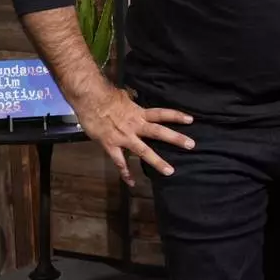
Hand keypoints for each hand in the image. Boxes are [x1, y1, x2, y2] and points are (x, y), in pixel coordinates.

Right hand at [76, 86, 194, 186]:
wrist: (88, 100)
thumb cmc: (105, 96)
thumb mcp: (124, 97)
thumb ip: (133, 103)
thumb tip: (136, 100)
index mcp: (139, 113)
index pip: (162, 113)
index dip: (176, 116)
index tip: (191, 120)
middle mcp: (135, 125)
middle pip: (158, 132)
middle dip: (175, 139)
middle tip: (191, 145)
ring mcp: (124, 137)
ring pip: (143, 151)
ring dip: (157, 161)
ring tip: (170, 171)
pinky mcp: (110, 145)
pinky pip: (119, 162)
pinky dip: (125, 172)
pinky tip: (132, 182)